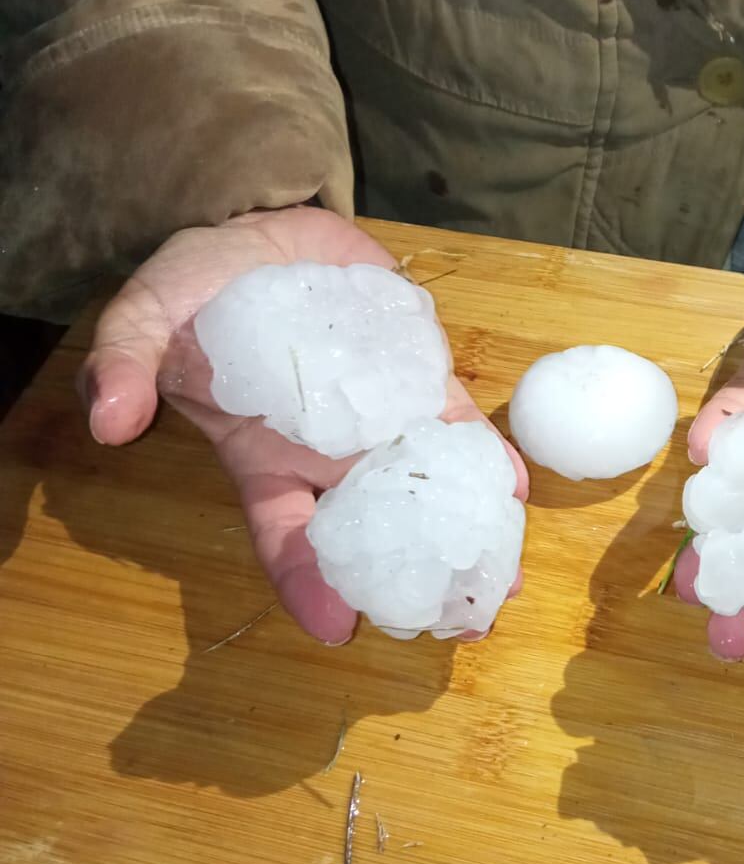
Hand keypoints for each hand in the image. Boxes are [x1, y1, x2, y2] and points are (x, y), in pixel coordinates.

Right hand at [80, 206, 527, 642]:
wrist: (260, 235)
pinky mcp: (417, 379)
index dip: (308, 582)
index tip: (338, 628)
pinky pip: (452, 424)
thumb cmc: (198, 290)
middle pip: (374, 532)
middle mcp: (327, 455)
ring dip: (465, 529)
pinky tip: (516, 486)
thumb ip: (124, 361)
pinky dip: (483, 456)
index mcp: (263, 459)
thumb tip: (107, 420)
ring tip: (504, 576)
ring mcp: (378, 420)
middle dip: (414, 579)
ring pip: (424, 487)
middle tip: (459, 624)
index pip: (285, 535)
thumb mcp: (145, 316)